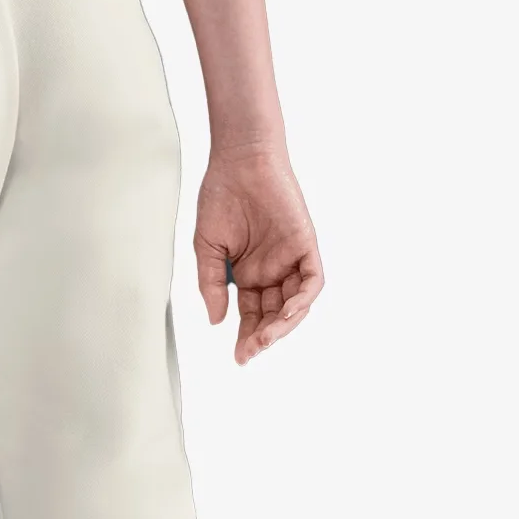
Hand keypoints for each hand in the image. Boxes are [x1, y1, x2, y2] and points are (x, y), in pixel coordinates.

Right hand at [194, 146, 322, 364]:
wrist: (239, 161)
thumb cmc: (220, 197)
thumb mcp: (207, 248)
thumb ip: (211, 284)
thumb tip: (216, 320)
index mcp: (249, 274)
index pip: (252, 315)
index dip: (247, 337)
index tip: (238, 356)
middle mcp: (273, 271)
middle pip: (274, 315)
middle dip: (264, 337)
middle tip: (249, 352)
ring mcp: (290, 259)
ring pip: (296, 304)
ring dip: (283, 325)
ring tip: (265, 339)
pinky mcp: (306, 245)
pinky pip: (312, 281)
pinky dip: (303, 299)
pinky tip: (287, 313)